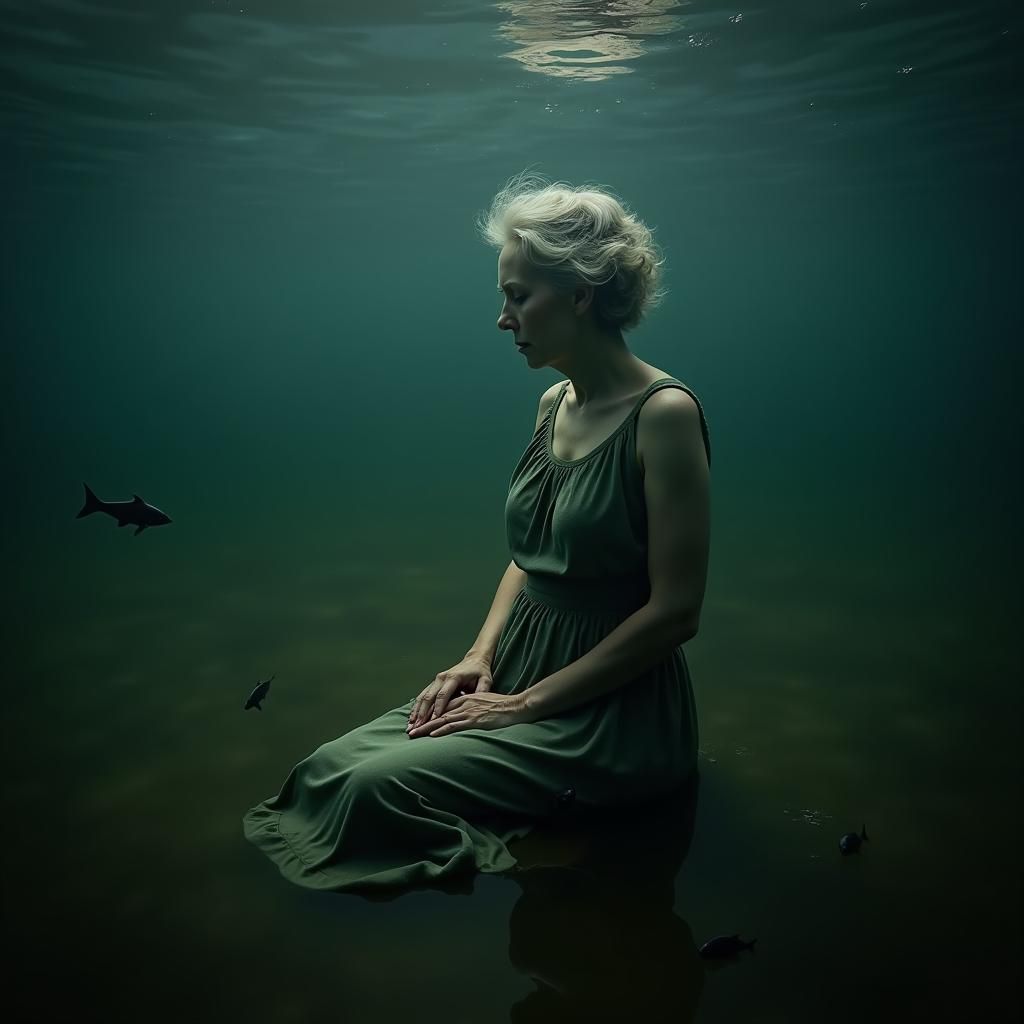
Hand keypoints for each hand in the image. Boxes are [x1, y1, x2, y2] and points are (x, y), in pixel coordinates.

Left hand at [406, 691, 527, 737]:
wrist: (517, 706)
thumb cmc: (503, 707)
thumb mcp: (485, 704)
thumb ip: (473, 708)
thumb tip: (465, 718)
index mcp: (466, 699)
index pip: (443, 706)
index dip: (429, 715)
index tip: (418, 722)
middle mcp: (464, 703)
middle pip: (439, 713)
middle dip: (423, 722)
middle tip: (410, 730)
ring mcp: (468, 711)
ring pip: (443, 719)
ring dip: (427, 727)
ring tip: (415, 734)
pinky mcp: (474, 720)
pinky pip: (455, 725)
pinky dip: (442, 730)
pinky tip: (432, 735)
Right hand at [408, 655, 494, 728]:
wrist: (474, 661)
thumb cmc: (480, 672)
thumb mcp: (485, 680)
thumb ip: (482, 691)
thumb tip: (479, 703)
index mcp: (454, 677)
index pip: (443, 695)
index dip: (438, 708)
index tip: (433, 721)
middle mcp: (442, 678)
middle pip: (429, 697)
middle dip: (422, 713)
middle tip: (417, 727)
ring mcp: (436, 680)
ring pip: (423, 697)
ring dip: (416, 712)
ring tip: (410, 726)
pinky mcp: (434, 684)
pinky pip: (422, 696)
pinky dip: (416, 707)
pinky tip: (412, 718)